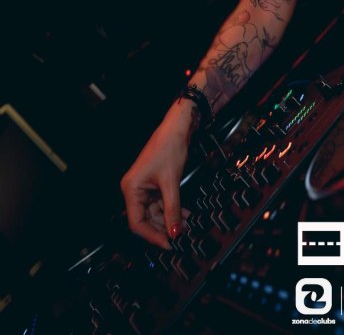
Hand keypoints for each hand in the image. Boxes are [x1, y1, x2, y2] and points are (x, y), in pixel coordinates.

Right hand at [120, 100, 194, 248]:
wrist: (177, 127)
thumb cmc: (169, 148)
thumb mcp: (172, 182)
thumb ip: (173, 209)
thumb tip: (176, 233)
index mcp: (131, 189)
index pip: (136, 223)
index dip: (152, 236)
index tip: (168, 244)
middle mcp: (134, 190)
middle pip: (145, 219)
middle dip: (162, 229)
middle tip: (179, 238)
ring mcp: (144, 187)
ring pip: (155, 212)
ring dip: (169, 220)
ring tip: (186, 227)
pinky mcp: (153, 184)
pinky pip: (160, 203)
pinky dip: (172, 210)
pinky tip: (184, 216)